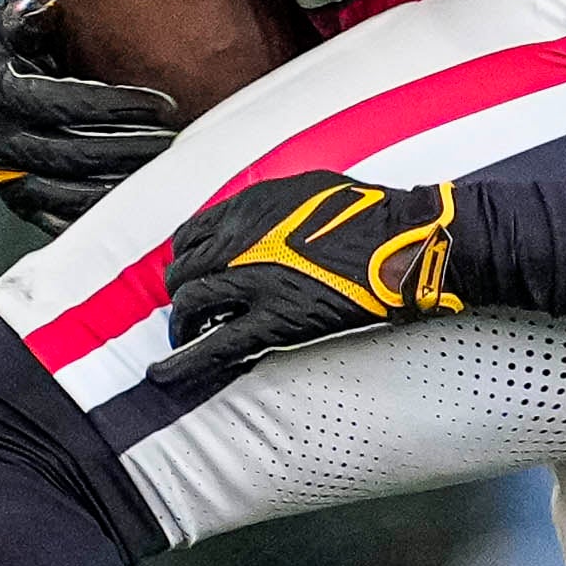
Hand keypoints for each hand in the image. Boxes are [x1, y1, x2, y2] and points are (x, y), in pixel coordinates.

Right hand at [0, 0, 181, 237]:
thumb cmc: (19, 59)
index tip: (163, 104)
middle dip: (131, 147)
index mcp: (1, 97)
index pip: (64, 104)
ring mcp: (13, 181)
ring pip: (73, 193)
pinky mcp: (28, 207)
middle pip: (75, 154)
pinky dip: (106, 214)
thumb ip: (28, 15)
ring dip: (124, 183)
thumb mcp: (16, 27)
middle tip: (176, 139)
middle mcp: (2, 143)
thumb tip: (42, 9)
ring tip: (167, 168)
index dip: (118, 105)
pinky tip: (141, 201)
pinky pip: (68, 219)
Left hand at [153, 171, 466, 385]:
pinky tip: (164, 375)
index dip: (187, 259)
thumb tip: (252, 221)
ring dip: (181, 325)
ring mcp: (253, 283)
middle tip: (192, 308)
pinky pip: (215, 345)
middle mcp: (240, 242)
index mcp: (248, 209)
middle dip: (182, 293)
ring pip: (189, 306)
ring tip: (185, 338)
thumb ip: (268, 207)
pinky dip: (183, 363)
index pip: (189, 235)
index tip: (194, 271)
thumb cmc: (369, 214)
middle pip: (182, 271)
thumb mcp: (306, 190)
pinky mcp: (273, 321)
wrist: (401, 245)